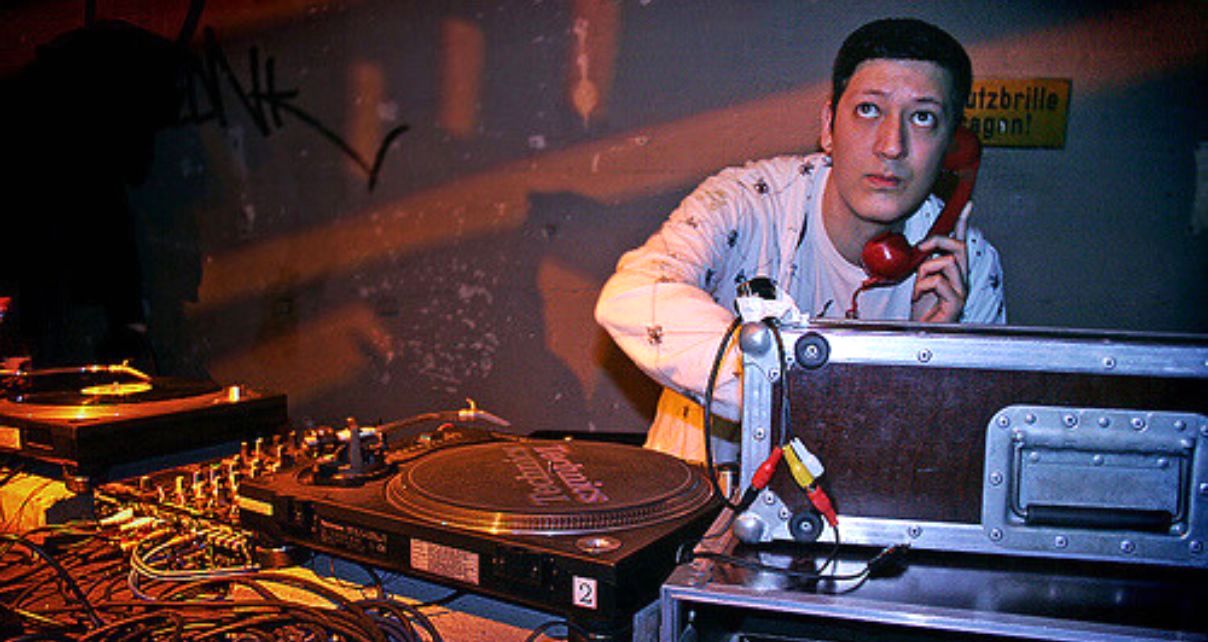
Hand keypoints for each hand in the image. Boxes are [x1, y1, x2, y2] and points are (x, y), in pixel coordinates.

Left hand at [910, 202, 971, 322]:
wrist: (917, 333)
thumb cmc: (919, 311)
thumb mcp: (918, 279)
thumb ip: (922, 263)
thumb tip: (919, 248)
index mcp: (953, 272)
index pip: (960, 242)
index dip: (963, 223)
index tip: (967, 206)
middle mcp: (961, 280)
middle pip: (958, 247)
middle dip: (938, 241)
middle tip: (921, 247)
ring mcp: (961, 291)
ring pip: (948, 262)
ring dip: (926, 270)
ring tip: (918, 286)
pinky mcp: (956, 303)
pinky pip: (940, 282)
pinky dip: (923, 286)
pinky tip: (918, 296)